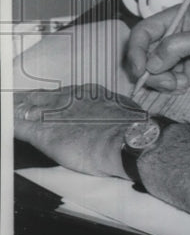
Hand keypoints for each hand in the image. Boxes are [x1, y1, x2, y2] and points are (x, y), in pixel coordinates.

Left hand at [14, 84, 143, 177]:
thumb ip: (115, 113)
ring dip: (17, 108)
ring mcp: (55, 115)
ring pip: (27, 107)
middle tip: (17, 100)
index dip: (52, 98)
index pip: (63, 94)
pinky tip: (6, 123)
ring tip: (9, 106)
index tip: (46, 101)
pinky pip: (20, 126)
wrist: (128, 139)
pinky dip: (11, 123)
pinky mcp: (44, 134)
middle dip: (29, 99)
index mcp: (88, 94)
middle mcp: (69, 100)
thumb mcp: (125, 113)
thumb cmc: (132, 130)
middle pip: (42, 97)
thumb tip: (121, 121)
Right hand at [125, 7, 189, 95]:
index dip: (136, 50)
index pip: (143, 31)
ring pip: (150, 70)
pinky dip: (168, 86)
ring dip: (161, 80)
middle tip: (166, 80)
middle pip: (142, 53)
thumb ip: (176, 46)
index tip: (140, 69)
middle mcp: (172, 35)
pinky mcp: (179, 72)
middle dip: (150, 70)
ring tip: (180, 83)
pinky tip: (184, 85)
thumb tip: (152, 62)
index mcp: (177, 19)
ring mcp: (175, 55)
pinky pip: (161, 81)